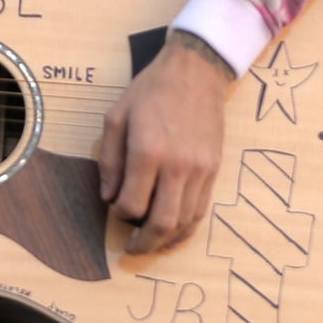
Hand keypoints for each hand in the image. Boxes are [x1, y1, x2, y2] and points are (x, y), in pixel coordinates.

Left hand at [98, 31, 233, 254]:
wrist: (196, 72)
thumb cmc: (150, 91)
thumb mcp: (116, 117)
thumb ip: (110, 160)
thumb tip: (108, 197)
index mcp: (148, 151)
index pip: (132, 203)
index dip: (120, 214)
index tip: (115, 208)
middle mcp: (178, 165)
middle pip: (163, 222)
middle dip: (145, 243)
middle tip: (132, 249)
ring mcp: (201, 170)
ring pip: (185, 221)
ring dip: (167, 240)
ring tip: (152, 244)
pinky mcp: (215, 169)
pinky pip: (201, 209)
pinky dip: (187, 227)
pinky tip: (174, 231)